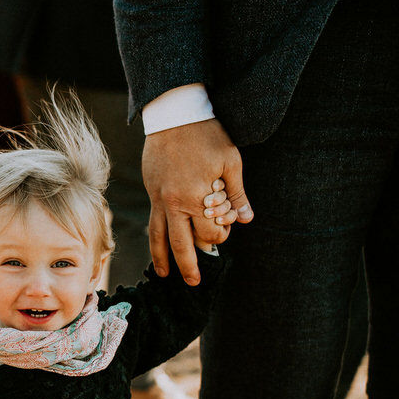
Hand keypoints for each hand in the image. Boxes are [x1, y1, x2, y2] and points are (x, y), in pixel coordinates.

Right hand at [142, 118, 252, 284]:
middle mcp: (176, 203)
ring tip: (166, 276)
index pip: (211, 230)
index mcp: (198, 195)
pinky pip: (152, 224)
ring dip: (165, 259)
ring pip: (161, 237)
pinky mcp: (152, 194)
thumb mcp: (230, 160)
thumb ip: (237, 192)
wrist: (173, 115)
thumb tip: (246, 219)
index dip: (221, 235)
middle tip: (195, 282)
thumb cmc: (206, 135)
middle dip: (190, 265)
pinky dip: (154, 241)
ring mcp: (161, 200)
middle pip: (183, 243)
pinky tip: (156, 251)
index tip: (225, 228)